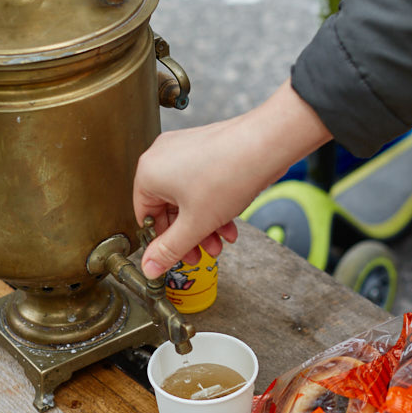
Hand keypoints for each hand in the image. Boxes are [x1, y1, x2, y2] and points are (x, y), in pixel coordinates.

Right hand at [134, 81, 332, 278]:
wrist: (265, 144)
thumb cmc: (227, 175)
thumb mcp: (195, 224)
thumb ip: (169, 250)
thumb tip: (149, 267)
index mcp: (148, 172)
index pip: (146, 216)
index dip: (162, 242)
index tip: (177, 256)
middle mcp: (162, 156)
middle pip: (168, 208)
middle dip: (189, 235)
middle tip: (201, 254)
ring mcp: (184, 149)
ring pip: (188, 197)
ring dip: (204, 224)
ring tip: (220, 241)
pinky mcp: (204, 147)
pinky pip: (201, 183)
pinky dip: (213, 204)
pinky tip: (230, 223)